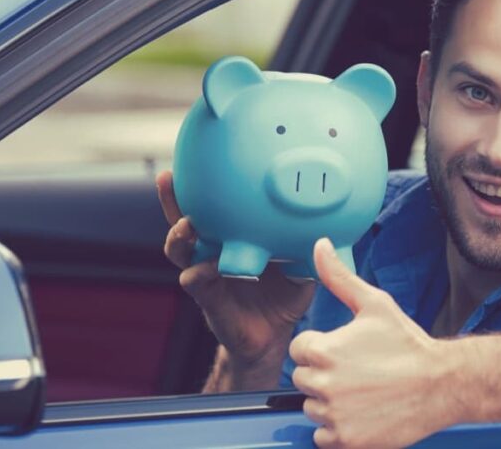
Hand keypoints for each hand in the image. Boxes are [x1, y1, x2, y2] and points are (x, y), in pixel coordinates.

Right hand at [157, 170, 314, 386]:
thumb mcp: (300, 267)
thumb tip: (331, 225)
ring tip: (186, 225)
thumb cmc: (285, 298)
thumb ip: (308, 246)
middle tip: (169, 178)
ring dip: (179, 236)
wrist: (273, 338)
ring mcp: (207, 276)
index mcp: (231, 240)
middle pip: (183, 221)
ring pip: (180, 251)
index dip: (198, 187)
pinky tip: (204, 267)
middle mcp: (212, 254)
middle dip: (173, 200)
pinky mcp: (208, 300)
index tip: (192, 161)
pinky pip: (195, 282)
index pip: (210, 208)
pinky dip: (198, 273)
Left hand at [289, 238, 459, 448]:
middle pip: (304, 380)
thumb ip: (339, 277)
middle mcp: (324, 384)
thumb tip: (320, 246)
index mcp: (324, 350)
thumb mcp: (375, 304)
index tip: (345, 351)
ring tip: (363, 392)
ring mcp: (334, 415)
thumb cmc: (408, 344)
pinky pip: (323, 437)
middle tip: (358, 371)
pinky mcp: (346, 440)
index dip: (320, 348)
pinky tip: (362, 413)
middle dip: (325, 375)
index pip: (298, 350)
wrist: (442, 385)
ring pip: (313, 408)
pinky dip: (338, 429)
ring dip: (331, 402)